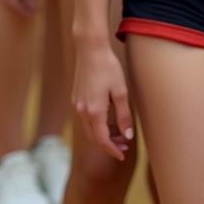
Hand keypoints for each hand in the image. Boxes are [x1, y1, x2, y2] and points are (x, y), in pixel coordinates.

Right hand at [72, 41, 133, 159]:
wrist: (90, 49)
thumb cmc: (107, 68)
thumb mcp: (120, 92)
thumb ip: (123, 116)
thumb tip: (127, 135)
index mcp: (94, 111)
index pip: (102, 140)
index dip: (112, 150)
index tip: (122, 154)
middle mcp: (82, 110)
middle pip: (93, 137)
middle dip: (107, 145)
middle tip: (123, 146)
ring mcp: (77, 103)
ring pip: (88, 128)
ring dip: (101, 135)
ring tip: (117, 133)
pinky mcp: (76, 96)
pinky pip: (84, 118)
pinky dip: (95, 124)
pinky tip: (106, 119)